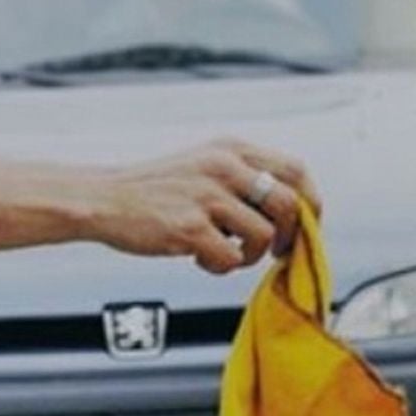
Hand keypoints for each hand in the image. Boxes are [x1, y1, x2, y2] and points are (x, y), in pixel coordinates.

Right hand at [90, 138, 319, 273]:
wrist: (105, 199)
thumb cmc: (156, 191)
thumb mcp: (204, 166)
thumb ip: (244, 178)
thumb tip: (291, 213)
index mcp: (231, 149)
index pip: (295, 170)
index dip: (309, 202)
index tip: (304, 225)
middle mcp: (223, 167)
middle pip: (288, 204)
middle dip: (289, 236)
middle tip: (275, 252)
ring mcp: (206, 196)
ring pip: (263, 235)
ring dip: (250, 255)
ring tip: (225, 253)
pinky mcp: (189, 227)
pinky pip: (230, 258)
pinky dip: (220, 267)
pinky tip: (200, 259)